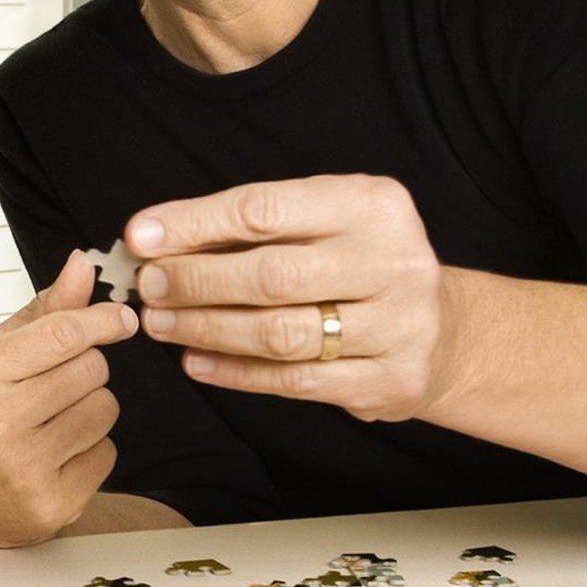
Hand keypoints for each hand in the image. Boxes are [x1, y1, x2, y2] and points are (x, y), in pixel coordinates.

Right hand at [0, 251, 138, 547]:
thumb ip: (43, 312)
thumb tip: (82, 263)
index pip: (61, 333)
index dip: (102, 320)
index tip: (123, 319)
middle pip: (91, 369)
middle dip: (87, 370)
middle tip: (58, 387)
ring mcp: (26, 466)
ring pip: (105, 408)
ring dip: (92, 409)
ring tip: (55, 423)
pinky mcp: (54, 503)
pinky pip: (108, 453)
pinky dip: (92, 450)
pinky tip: (59, 456)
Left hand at [130, 175, 446, 421]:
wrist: (445, 329)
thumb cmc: (359, 263)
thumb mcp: (321, 221)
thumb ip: (250, 226)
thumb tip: (155, 237)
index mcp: (371, 204)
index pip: (266, 209)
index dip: (195, 223)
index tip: (141, 235)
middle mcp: (394, 261)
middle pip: (272, 275)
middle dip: (197, 280)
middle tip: (150, 284)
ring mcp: (400, 326)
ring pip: (281, 334)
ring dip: (207, 329)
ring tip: (161, 324)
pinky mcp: (392, 381)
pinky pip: (296, 382)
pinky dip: (236, 373)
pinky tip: (196, 362)